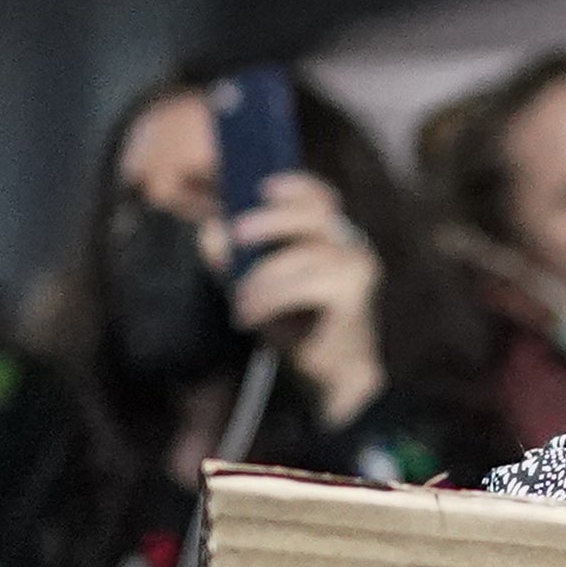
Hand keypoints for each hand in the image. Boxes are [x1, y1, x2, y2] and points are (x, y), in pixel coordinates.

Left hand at [222, 170, 389, 424]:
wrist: (332, 379)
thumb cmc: (298, 329)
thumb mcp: (260, 287)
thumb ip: (237, 260)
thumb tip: (208, 233)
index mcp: (335, 239)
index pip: (321, 200)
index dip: (296, 187)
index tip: (263, 188)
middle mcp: (353, 249)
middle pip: (315, 216)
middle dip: (272, 220)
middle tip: (236, 234)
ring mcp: (358, 271)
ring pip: (304, 256)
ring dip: (263, 277)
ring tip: (240, 302)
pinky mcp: (354, 297)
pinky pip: (304, 285)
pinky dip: (270, 299)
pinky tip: (250, 317)